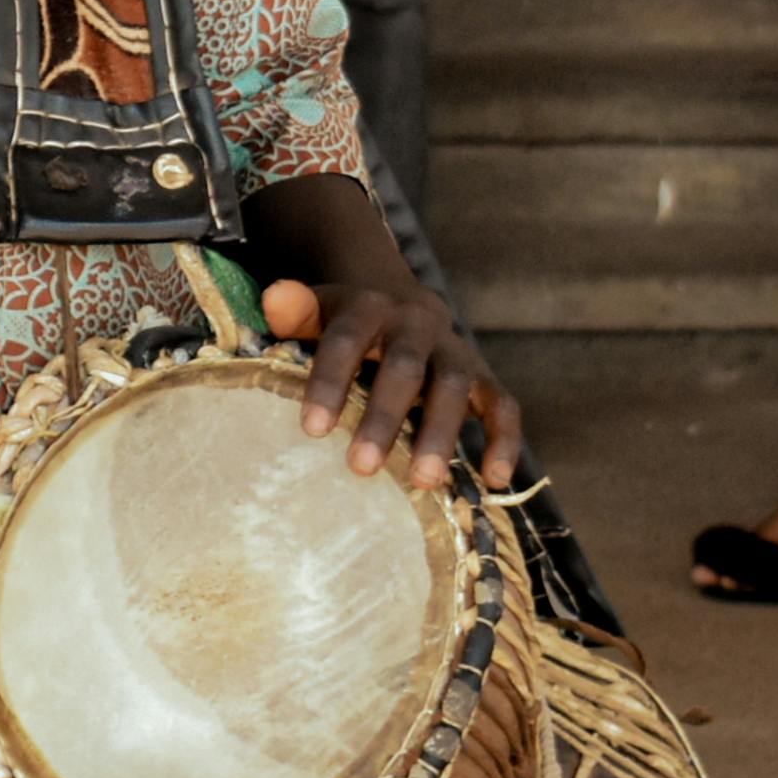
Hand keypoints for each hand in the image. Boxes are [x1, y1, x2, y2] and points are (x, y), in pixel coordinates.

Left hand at [268, 275, 522, 491]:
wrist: (394, 295)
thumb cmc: (341, 318)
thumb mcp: (314, 308)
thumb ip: (293, 310)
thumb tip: (273, 300)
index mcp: (367, 307)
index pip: (345, 341)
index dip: (330, 382)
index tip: (312, 429)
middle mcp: (415, 324)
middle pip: (403, 369)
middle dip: (383, 419)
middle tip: (362, 467)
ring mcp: (454, 349)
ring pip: (455, 388)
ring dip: (440, 434)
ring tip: (423, 482)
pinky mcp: (484, 375)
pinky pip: (503, 405)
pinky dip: (504, 440)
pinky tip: (495, 481)